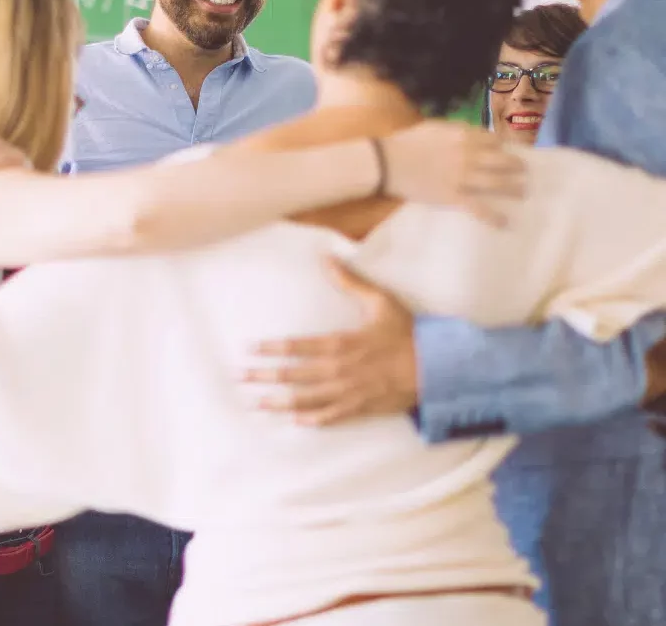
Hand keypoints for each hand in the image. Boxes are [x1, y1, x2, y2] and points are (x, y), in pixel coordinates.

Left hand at [240, 259, 418, 424]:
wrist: (437, 368)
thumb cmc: (407, 333)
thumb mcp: (380, 301)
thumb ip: (349, 281)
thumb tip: (327, 257)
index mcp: (342, 344)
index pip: (297, 347)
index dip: (271, 348)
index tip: (250, 349)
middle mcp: (340, 370)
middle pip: (294, 375)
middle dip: (265, 376)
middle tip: (241, 377)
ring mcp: (349, 392)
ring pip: (307, 399)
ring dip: (279, 402)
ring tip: (257, 403)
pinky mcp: (361, 408)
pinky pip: (331, 416)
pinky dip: (312, 419)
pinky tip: (295, 420)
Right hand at [383, 120, 526, 226]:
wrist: (388, 162)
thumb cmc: (406, 142)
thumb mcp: (434, 126)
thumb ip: (455, 129)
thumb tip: (470, 133)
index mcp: (464, 136)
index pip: (492, 140)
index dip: (501, 145)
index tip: (505, 150)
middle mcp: (469, 155)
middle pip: (502, 160)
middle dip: (516, 165)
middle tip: (524, 170)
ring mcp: (463, 177)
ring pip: (497, 183)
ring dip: (513, 187)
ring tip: (523, 191)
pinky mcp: (453, 196)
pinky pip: (478, 207)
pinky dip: (493, 216)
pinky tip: (504, 222)